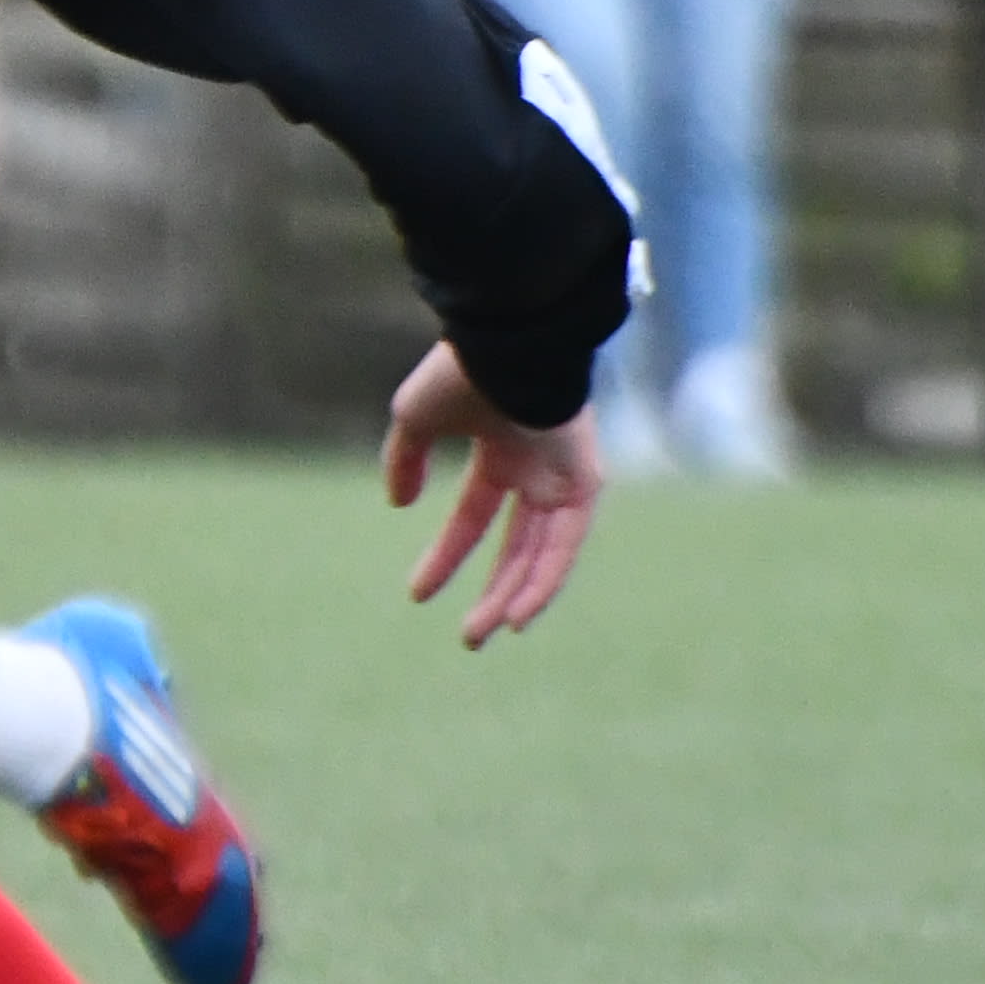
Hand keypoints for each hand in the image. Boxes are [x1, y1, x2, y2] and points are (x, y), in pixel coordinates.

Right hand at [379, 341, 600, 645]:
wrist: (507, 344)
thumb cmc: (461, 373)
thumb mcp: (415, 418)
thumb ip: (405, 459)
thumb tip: (399, 501)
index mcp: (500, 451)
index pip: (474, 516)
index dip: (447, 557)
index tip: (418, 594)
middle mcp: (536, 469)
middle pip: (516, 548)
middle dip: (491, 593)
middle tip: (469, 638)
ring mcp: (563, 477)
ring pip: (542, 554)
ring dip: (516, 597)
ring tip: (486, 634)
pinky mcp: (585, 483)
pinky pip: (566, 546)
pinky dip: (545, 581)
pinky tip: (520, 614)